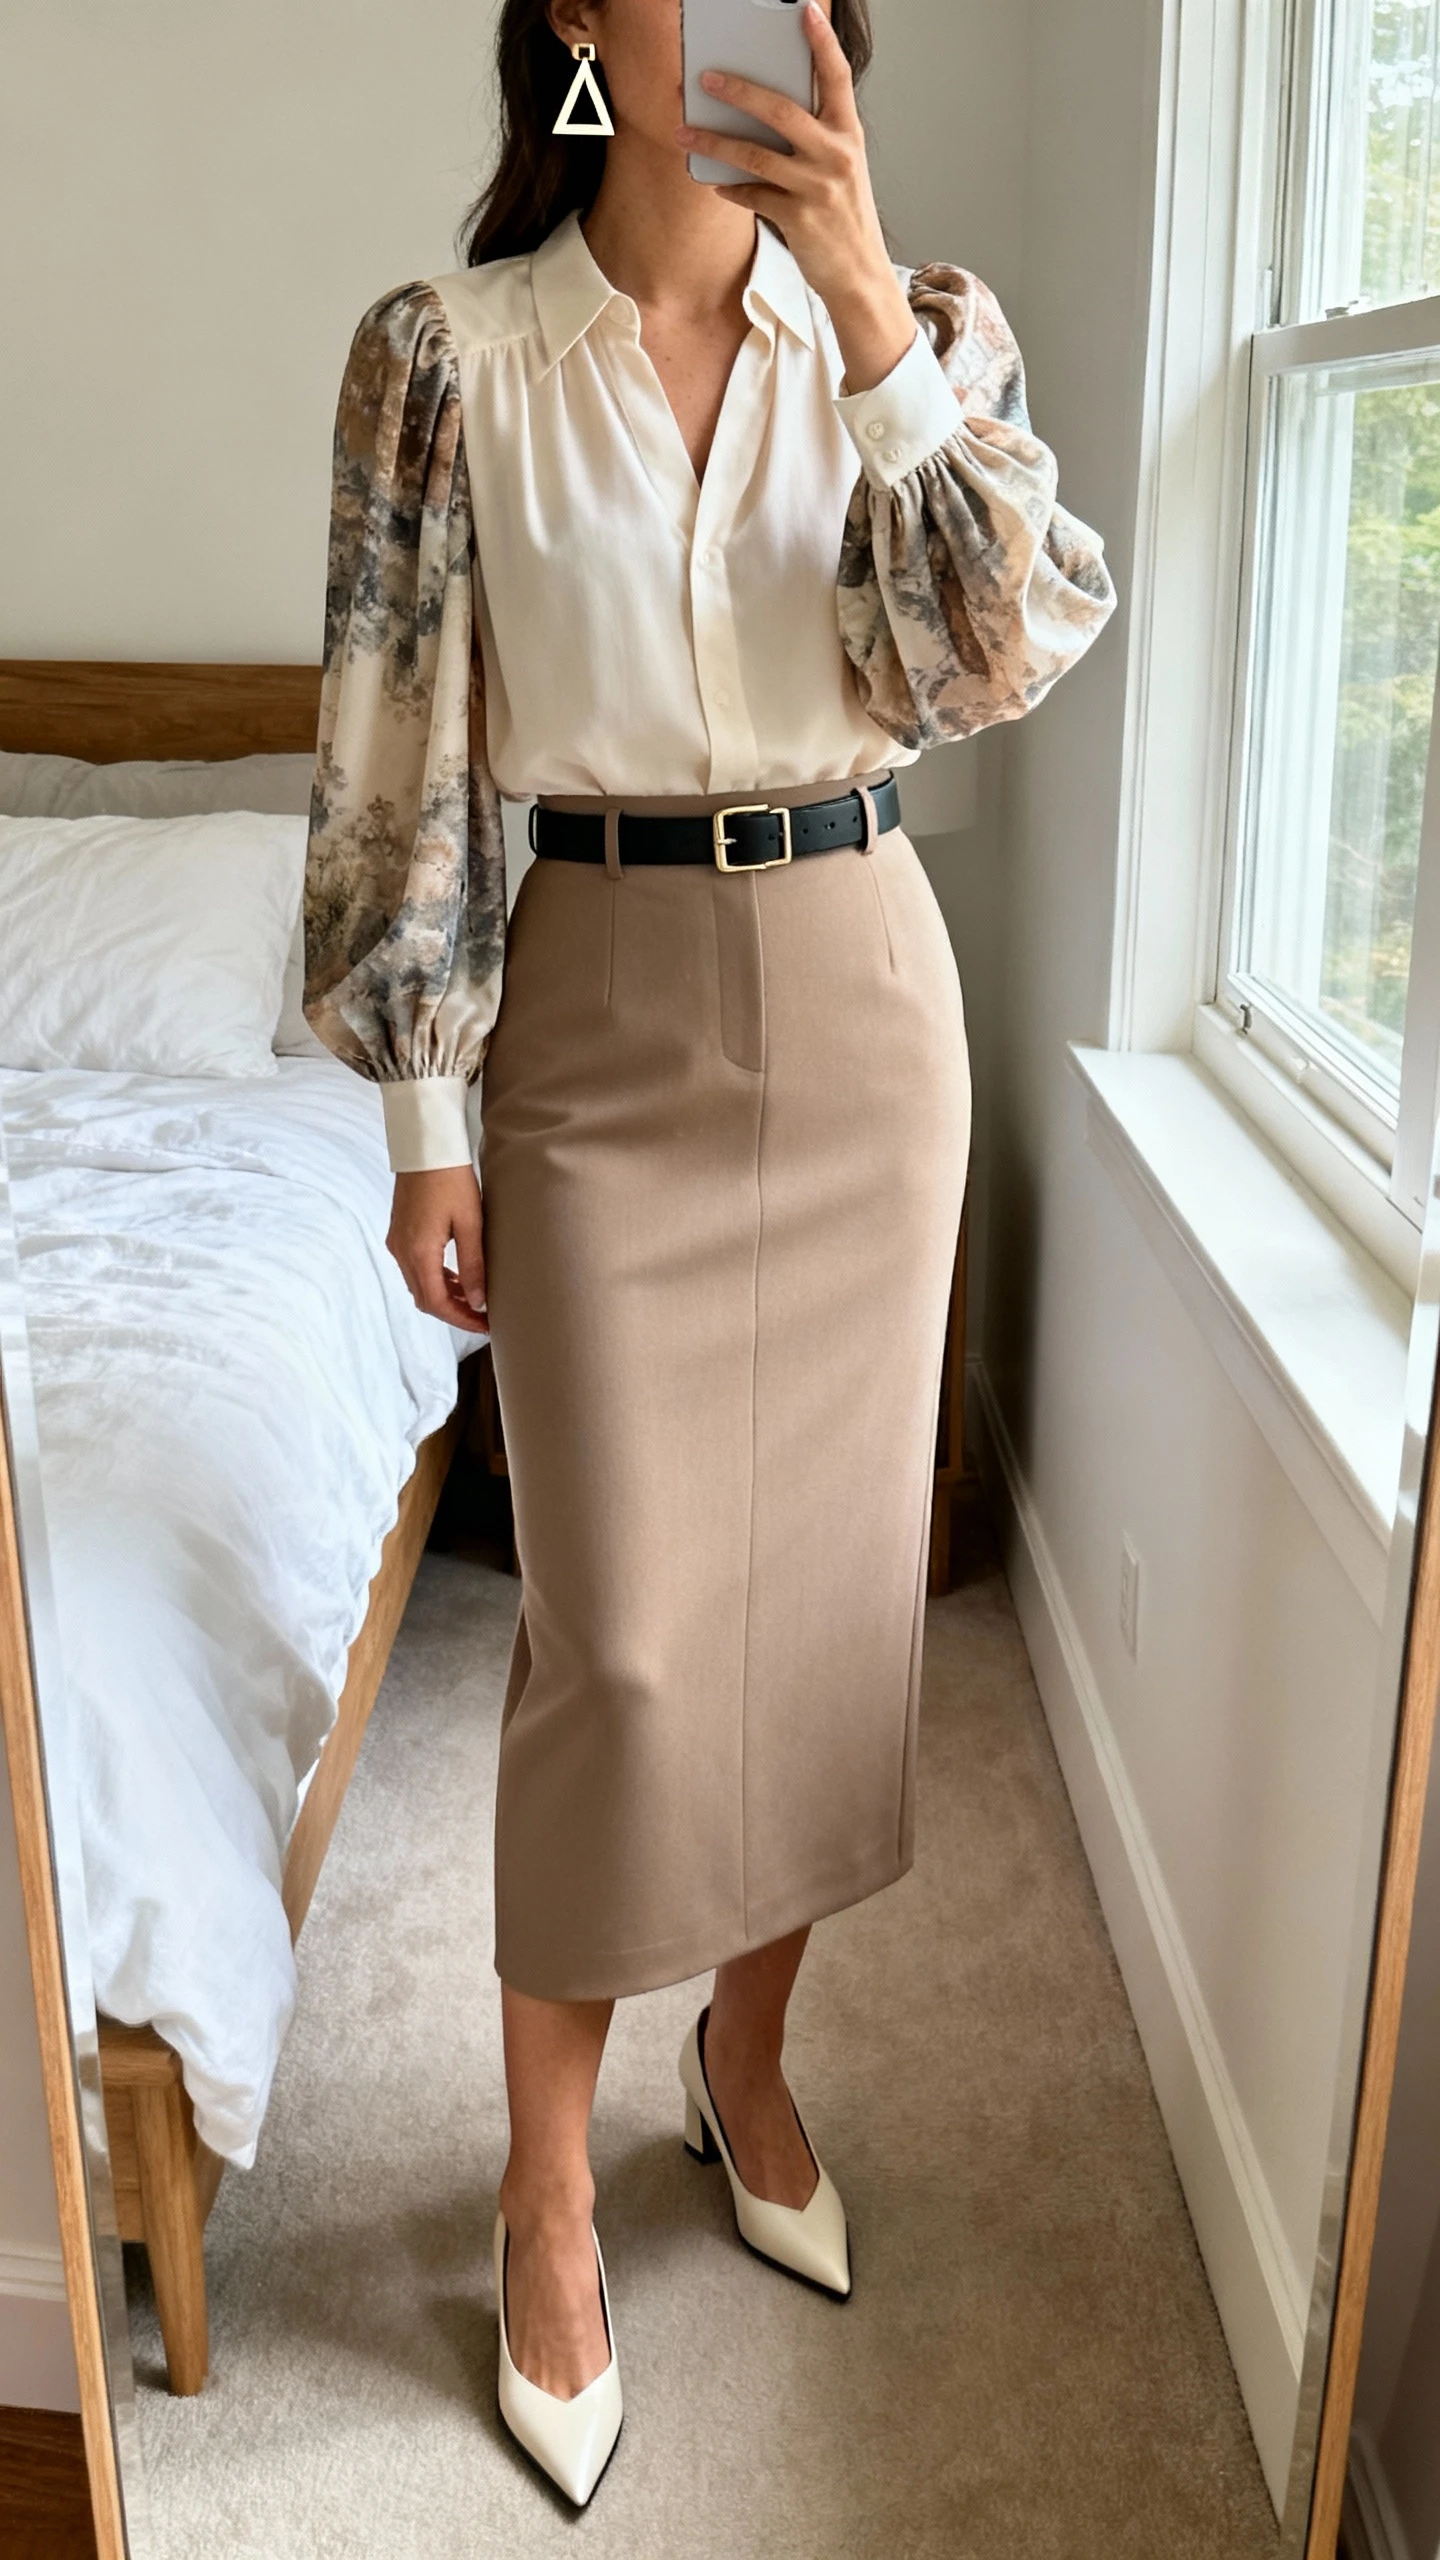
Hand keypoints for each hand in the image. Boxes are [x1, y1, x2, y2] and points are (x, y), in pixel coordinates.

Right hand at [388, 1167, 488, 1334]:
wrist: (425, 1147)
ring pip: (419, 1284)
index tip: (484, 1325)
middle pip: (425, 1298)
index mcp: (418, 1252)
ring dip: (444, 1295)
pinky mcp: (399, 1232)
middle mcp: (402, 1251)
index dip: (460, 1319)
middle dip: (453, 1311)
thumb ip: (473, 1265)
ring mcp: (397, 1242)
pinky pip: (414, 1267)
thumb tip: (477, 1302)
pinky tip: (455, 1276)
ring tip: (473, 1298)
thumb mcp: (470, 1223)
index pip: (436, 1303)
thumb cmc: (451, 1179)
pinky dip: (434, 1278)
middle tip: (482, 1316)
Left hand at [676, 0, 915, 395]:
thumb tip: (763, 113)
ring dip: (714, 141)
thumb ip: (814, 138)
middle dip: (738, 89)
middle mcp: (836, 155)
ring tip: (684, 131)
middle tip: (705, 77)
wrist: (859, 277)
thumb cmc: (844, 219)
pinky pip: (753, 195)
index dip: (821, 41)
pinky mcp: (798, 218)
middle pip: (781, 109)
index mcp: (849, 134)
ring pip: (755, 153)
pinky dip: (730, 188)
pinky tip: (713, 181)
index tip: (804, 9)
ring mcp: (818, 187)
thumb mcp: (841, 169)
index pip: (837, 76)